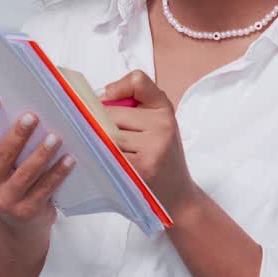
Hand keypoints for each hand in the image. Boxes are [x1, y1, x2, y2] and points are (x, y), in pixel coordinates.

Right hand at [0, 95, 75, 238]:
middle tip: (32, 116)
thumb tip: (25, 104)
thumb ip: (4, 142)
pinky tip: (69, 160)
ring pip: (25, 172)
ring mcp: (5, 200)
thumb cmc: (13, 181)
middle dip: (18, 134)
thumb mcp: (0, 165)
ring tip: (55, 137)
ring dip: (42, 153)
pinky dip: (58, 173)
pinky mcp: (26, 211)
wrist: (20, 226)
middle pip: (3, 154)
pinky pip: (45, 188)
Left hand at [100, 71, 200, 212]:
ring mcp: (153, 147)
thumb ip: (134, 103)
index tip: (108, 99)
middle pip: (112, 112)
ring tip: (113, 154)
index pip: (138, 81)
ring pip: (108, 133)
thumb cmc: (160, 157)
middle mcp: (162, 125)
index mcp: (164, 109)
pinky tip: (111, 166)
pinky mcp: (142, 168)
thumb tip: (99, 98)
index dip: (117, 87)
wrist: (178, 195)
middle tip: (112, 140)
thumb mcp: (157, 124)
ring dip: (101, 143)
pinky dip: (103, 159)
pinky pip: (109, 154)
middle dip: (103, 124)